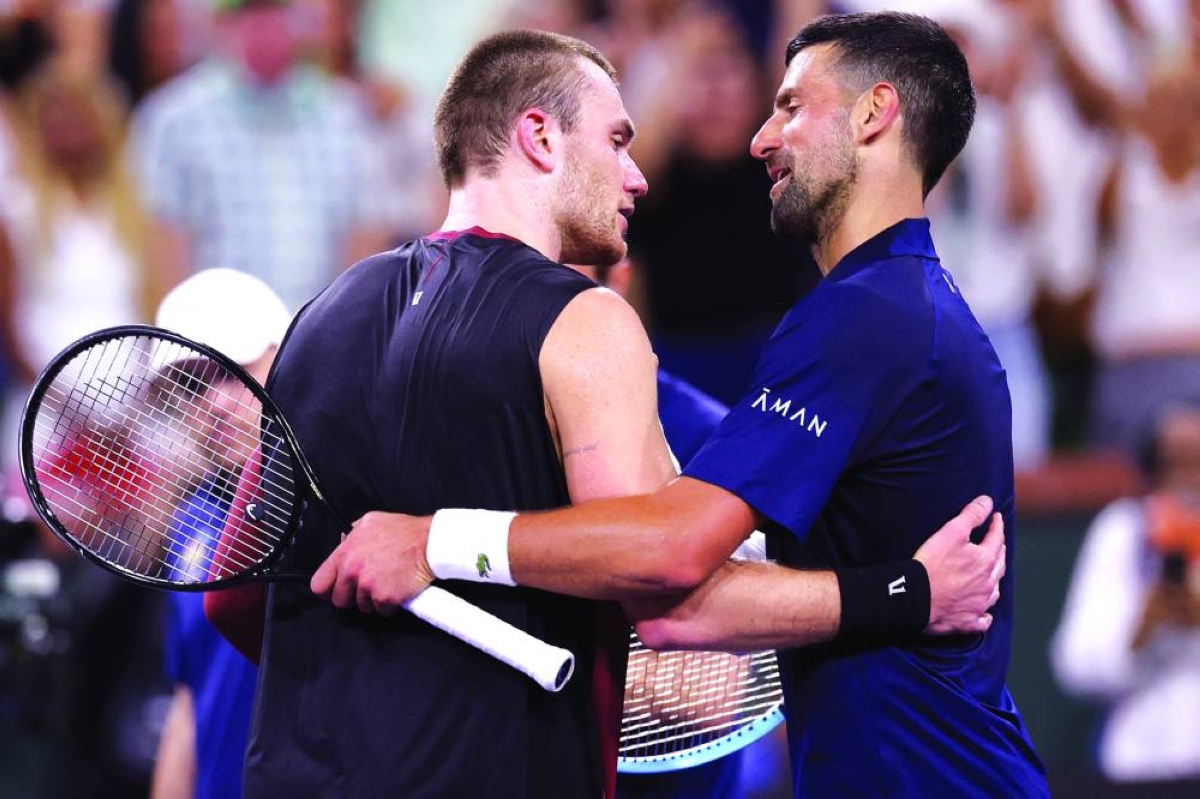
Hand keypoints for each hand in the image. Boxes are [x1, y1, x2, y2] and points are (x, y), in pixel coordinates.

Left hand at [310, 512, 435, 614]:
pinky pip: (381, 611)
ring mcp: (368, 586)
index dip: (327, 590)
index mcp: (345, 553)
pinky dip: (390, 604)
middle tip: (367, 586)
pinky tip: (397, 588)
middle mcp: (353, 571)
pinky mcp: (385, 598)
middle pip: (339, 600)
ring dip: (373, 599)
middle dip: (352, 596)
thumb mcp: (371, 521)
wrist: (430, 543)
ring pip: (362, 606)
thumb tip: (343, 541)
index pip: (319, 584)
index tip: (336, 589)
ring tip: (387, 582)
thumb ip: (352, 534)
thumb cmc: (404, 531)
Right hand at [914, 496, 1005, 634]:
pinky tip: (983, 612)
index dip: (997, 525)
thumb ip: (971, 515)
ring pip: (994, 592)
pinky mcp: (968, 621)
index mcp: (986, 561)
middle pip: (999, 565)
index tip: (996, 518)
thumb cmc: (932, 563)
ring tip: (991, 575)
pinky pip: (983, 620)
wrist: (916, 597)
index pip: (997, 538)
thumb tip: (988, 501)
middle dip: (999, 551)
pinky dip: (985, 614)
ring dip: (994, 582)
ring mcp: (979, 605)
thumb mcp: (951, 532)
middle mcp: (988, 584)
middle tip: (996, 543)